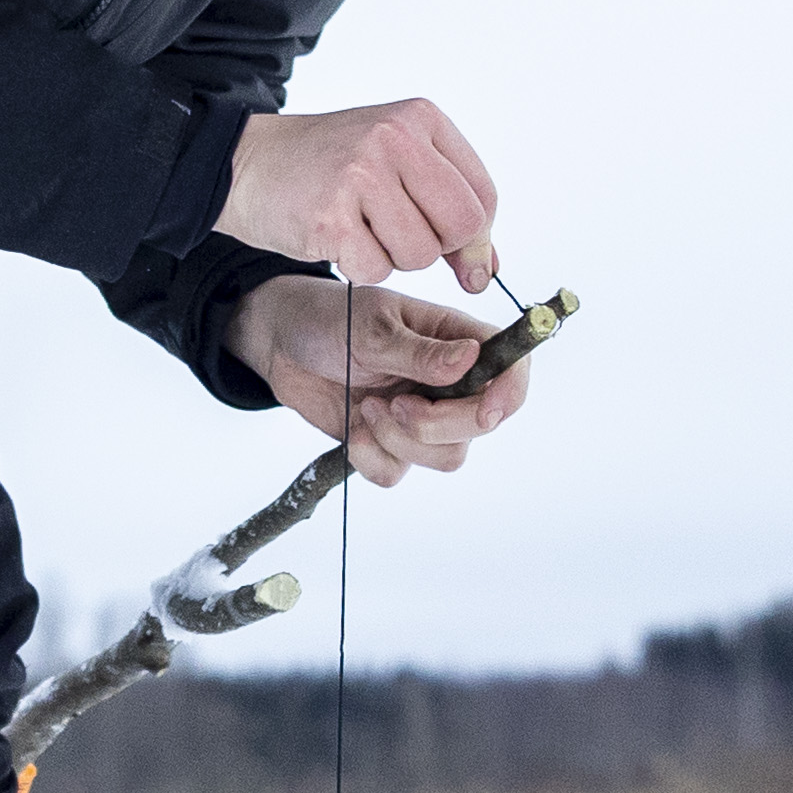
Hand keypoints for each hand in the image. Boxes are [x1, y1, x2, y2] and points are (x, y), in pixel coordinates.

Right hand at [220, 99, 499, 289]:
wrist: (248, 163)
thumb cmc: (328, 167)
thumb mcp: (396, 165)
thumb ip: (447, 208)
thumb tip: (485, 270)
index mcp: (420, 118)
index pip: (483, 195)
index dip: (476, 238)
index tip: (461, 259)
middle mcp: (395, 138)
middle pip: (461, 225)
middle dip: (438, 250)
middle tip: (400, 238)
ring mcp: (361, 175)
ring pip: (420, 254)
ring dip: (393, 259)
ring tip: (360, 228)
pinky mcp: (330, 216)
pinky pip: (376, 269)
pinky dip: (359, 267)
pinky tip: (337, 238)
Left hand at [232, 275, 529, 486]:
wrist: (281, 345)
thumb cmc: (330, 319)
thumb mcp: (372, 327)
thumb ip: (420, 353)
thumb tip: (472, 358)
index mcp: (458, 340)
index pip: (511, 371)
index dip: (509, 395)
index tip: (485, 412)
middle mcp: (450, 382)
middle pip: (481, 424)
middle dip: (437, 425)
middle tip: (395, 404)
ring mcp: (423, 416)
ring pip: (446, 456)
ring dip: (402, 441)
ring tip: (366, 408)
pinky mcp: (391, 443)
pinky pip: (399, 473)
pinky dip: (373, 459)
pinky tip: (353, 430)